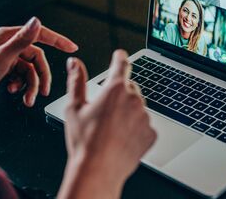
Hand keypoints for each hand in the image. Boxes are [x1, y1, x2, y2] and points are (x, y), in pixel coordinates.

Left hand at [0, 17, 77, 105]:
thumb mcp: (3, 58)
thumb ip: (22, 40)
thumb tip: (36, 21)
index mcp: (8, 36)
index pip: (39, 34)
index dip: (57, 40)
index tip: (71, 47)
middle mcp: (8, 45)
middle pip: (37, 58)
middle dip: (41, 76)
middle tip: (43, 91)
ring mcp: (7, 57)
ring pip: (30, 70)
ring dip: (30, 85)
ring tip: (27, 98)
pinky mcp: (4, 69)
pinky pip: (22, 76)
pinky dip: (21, 86)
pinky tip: (13, 91)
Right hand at [58, 50, 156, 198]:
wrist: (98, 170)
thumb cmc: (84, 141)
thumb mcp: (74, 107)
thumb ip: (76, 81)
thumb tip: (75, 63)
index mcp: (114, 89)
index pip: (121, 64)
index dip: (119, 57)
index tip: (120, 54)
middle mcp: (133, 100)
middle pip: (128, 88)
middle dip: (119, 94)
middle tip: (104, 112)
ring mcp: (145, 117)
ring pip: (137, 108)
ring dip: (127, 113)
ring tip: (110, 130)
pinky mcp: (151, 134)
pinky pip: (144, 125)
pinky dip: (135, 129)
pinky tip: (121, 139)